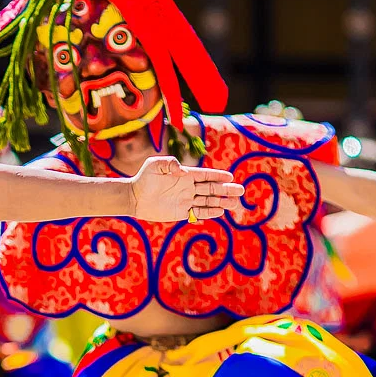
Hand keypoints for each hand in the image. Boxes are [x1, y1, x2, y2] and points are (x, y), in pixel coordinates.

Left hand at [127, 154, 244, 222]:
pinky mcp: (181, 212)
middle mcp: (188, 188)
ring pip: (208, 201)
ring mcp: (186, 200)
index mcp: (185, 175)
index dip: (218, 176)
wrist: (134, 197)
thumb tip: (184, 172)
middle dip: (226, 189)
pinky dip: (209, 212)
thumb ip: (169, 163)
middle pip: (211, 189)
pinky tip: (220, 211)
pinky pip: (198, 212)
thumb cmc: (144, 178)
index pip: (206, 175)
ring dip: (222, 202)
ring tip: (235, 203)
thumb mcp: (155, 165)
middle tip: (241, 190)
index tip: (230, 177)